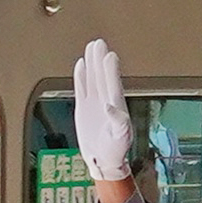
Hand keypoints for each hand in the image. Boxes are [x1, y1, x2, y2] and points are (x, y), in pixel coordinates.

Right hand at [68, 38, 133, 195]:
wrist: (103, 159)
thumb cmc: (115, 149)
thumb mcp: (120, 137)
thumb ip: (118, 122)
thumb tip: (111, 107)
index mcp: (117, 106)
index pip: (113, 84)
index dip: (111, 70)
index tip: (110, 56)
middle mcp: (106, 100)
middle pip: (102, 76)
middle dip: (100, 59)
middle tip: (99, 43)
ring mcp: (95, 102)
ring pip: (93, 78)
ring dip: (92, 63)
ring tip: (91, 47)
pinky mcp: (84, 107)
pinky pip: (82, 88)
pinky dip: (81, 76)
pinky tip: (81, 65)